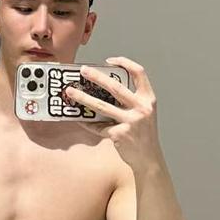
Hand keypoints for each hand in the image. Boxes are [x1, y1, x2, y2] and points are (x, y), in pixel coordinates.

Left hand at [63, 56, 162, 170]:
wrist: (148, 158)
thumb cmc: (144, 134)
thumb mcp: (144, 113)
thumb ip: (132, 100)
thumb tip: (104, 88)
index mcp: (148, 99)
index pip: (139, 72)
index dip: (124, 63)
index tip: (109, 61)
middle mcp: (141, 108)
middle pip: (116, 87)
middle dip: (96, 77)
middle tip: (83, 71)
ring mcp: (131, 122)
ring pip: (102, 106)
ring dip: (83, 97)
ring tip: (71, 92)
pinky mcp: (120, 134)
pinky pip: (99, 126)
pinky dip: (88, 123)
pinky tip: (80, 119)